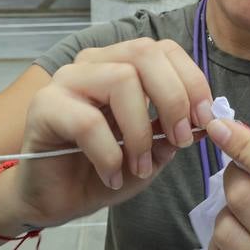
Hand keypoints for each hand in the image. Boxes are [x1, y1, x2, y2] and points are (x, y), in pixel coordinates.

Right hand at [11, 38, 214, 227]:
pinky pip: (88, 121)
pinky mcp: (44, 107)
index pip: (163, 49)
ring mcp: (65, 81)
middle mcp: (93, 64)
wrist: (53, 200)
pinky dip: (109, 153)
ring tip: (139, 166)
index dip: (192, 80)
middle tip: (179, 140)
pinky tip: (111, 175)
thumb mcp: (150, 153)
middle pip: (144, 53)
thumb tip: (206, 120)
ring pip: (120, 80)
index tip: (205, 119)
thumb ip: (173, 133)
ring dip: (140, 131)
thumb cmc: (100, 170)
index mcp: (120, 64)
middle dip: (173, 98)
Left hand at [202, 119, 249, 249]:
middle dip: (234, 176)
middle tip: (242, 174)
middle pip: (245, 203)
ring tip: (247, 213)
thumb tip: (232, 132)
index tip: (219, 126)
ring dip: (227, 212)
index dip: (246, 148)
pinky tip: (242, 239)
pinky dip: (220, 243)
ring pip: (225, 232)